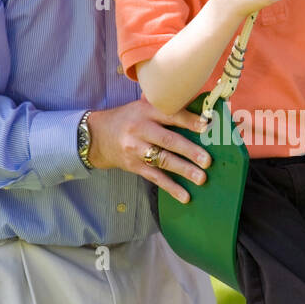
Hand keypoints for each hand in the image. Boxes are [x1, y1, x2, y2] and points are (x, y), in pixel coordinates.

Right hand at [85, 98, 210, 202]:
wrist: (97, 136)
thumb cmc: (128, 119)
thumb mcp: (142, 107)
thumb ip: (165, 108)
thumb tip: (200, 111)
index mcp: (145, 111)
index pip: (169, 114)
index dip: (188, 120)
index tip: (206, 126)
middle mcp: (140, 130)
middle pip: (168, 140)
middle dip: (189, 151)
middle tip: (207, 160)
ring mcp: (136, 149)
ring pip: (163, 161)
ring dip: (184, 170)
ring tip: (201, 178)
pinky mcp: (134, 166)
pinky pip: (155, 177)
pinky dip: (171, 187)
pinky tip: (185, 196)